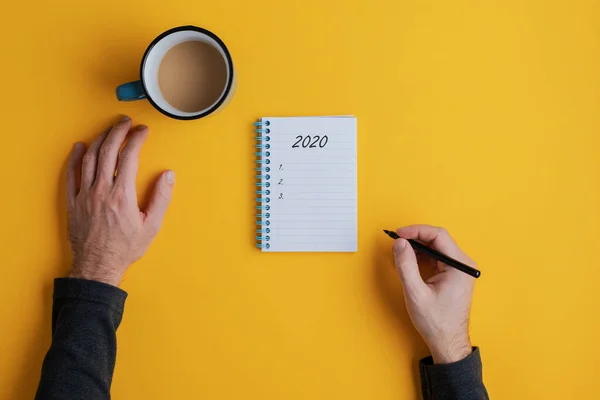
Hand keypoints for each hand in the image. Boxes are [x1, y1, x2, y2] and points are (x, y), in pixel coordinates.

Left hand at [65, 116, 174, 286]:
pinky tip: (79, 148)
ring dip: (100, 140)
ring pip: (90, 159)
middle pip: (108, 151)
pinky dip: (75, 158)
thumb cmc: (125, 248)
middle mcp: (101, 190)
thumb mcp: (152, 226)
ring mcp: (85, 195)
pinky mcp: (73, 202)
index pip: (129, 156)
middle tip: (125, 122)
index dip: (137, 139)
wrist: (98, 266)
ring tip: (109, 131)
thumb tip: (168, 175)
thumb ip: (161, 198)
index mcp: (122, 194)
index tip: (143, 131)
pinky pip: (71, 174)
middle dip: (118, 132)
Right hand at [392, 225, 476, 363]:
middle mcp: (463, 264)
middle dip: (415, 237)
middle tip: (397, 241)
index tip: (399, 233)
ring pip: (436, 247)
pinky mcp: (453, 275)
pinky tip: (409, 261)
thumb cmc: (436, 321)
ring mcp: (459, 269)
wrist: (447, 341)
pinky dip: (422, 256)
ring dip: (418, 247)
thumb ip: (406, 266)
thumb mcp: (416, 293)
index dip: (416, 231)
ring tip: (400, 251)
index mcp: (460, 266)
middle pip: (438, 239)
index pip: (438, 236)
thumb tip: (399, 243)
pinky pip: (436, 257)